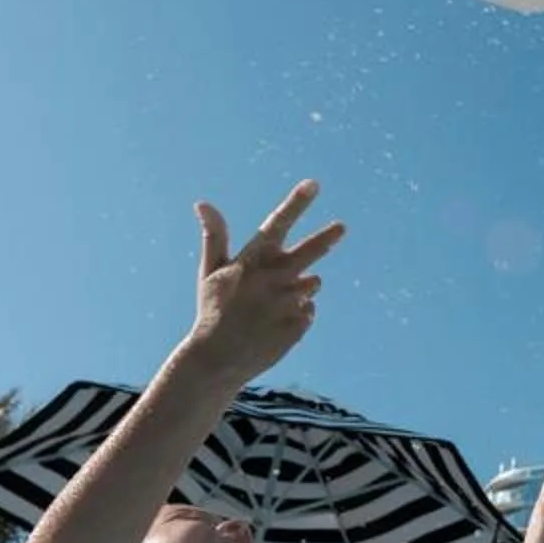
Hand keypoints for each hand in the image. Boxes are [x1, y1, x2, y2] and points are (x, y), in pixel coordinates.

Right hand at [190, 180, 345, 381]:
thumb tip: (202, 203)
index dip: (296, 202)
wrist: (218, 359)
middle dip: (327, 237)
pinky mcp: (299, 323)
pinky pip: (308, 310)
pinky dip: (297, 314)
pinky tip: (274, 324)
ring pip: (311, 284)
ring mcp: (288, 301)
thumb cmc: (213, 310)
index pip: (277, 223)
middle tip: (342, 227)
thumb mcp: (210, 272)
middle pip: (311, 250)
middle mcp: (274, 277)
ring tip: (269, 306)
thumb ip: (214, 236)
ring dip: (299, 288)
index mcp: (252, 260)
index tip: (313, 183)